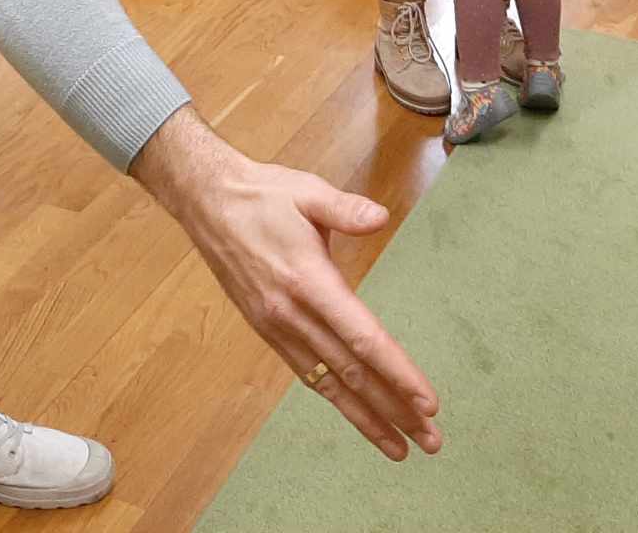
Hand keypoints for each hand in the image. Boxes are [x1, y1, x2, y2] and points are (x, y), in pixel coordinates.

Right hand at [131, 109, 441, 460]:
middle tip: (430, 440)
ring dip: (367, 417)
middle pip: (352, 373)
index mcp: (308, 281)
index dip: (397, 373)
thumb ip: (345, 209)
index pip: (362, 338)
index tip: (427, 402)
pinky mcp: (268, 330)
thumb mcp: (306, 191)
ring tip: (400, 446)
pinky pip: (306, 373)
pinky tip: (356, 414)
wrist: (207, 203)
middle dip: (394, 410)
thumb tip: (380, 217)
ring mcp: (278, 327)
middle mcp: (292, 314)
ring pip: (329, 383)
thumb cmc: (262, 195)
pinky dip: (334, 398)